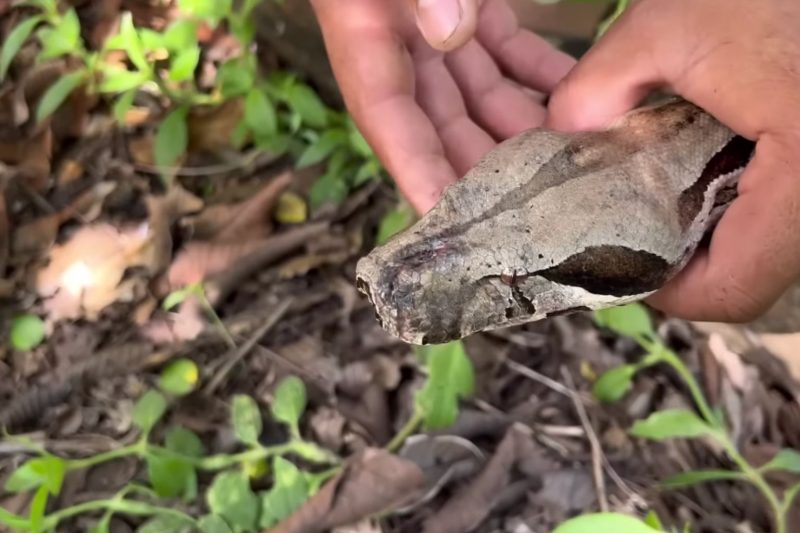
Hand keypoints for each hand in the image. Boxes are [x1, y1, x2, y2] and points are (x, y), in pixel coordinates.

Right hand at [310, 0, 574, 212]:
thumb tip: (450, 36)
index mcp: (363, 28)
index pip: (387, 118)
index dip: (417, 171)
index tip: (451, 220)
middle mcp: (393, 39)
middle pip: (436, 122)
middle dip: (479, 165)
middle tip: (528, 209)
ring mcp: (428, 25)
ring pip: (473, 94)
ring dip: (515, 126)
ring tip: (564, 161)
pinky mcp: (460, 5)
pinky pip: (499, 51)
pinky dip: (531, 72)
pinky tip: (571, 93)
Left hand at [546, 0, 799, 322]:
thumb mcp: (667, 27)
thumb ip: (597, 89)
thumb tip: (557, 137)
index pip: (732, 288)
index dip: (665, 290)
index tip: (615, 262)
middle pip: (748, 280)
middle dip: (682, 266)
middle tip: (630, 234)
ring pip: (767, 254)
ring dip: (710, 241)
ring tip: (662, 205)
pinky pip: (781, 221)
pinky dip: (738, 213)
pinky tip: (704, 176)